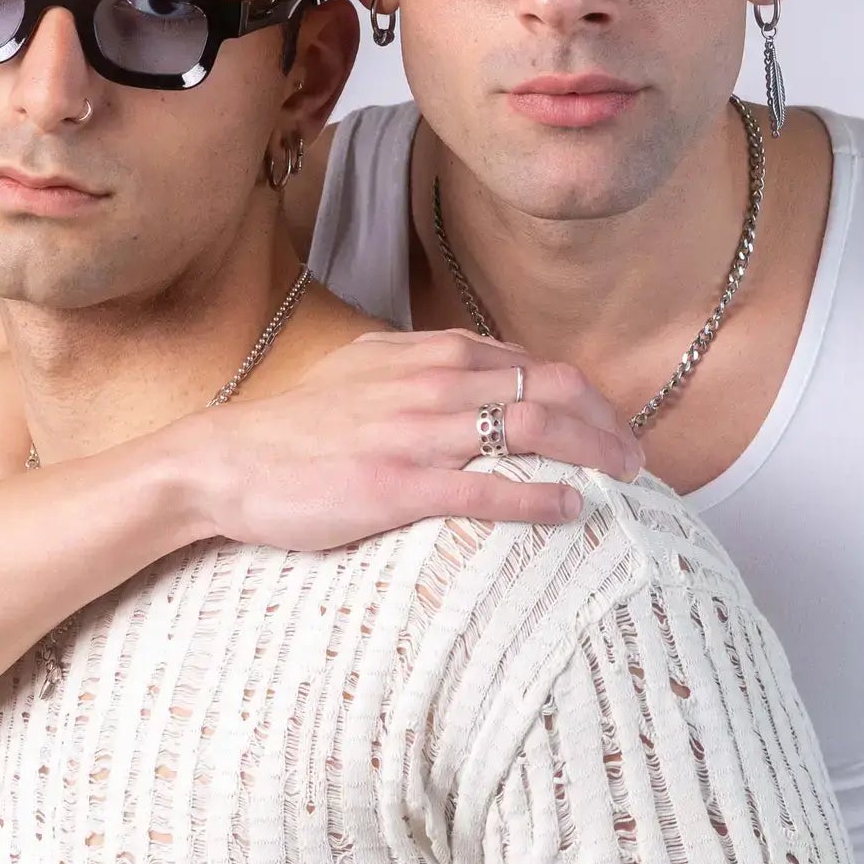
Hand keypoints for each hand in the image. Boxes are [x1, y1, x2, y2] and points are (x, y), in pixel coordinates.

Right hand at [181, 329, 641, 550]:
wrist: (226, 462)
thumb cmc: (296, 425)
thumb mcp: (365, 369)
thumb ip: (423, 361)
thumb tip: (475, 362)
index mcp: (430, 353)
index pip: (534, 362)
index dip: (585, 395)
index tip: (610, 427)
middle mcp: (434, 382)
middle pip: (553, 388)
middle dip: (607, 421)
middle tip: (637, 458)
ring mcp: (419, 433)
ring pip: (534, 427)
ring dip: (592, 452)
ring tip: (624, 480)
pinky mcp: (399, 485)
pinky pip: (488, 487)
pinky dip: (540, 496)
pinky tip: (572, 510)